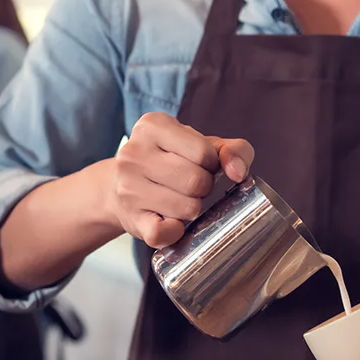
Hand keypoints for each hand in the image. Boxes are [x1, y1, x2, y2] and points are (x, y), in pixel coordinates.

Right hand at [109, 112, 253, 248]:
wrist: (122, 186)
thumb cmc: (171, 162)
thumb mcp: (203, 145)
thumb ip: (234, 150)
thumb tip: (238, 172)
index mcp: (152, 126)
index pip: (203, 152)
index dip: (212, 165)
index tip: (200, 166)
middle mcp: (133, 153)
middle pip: (196, 181)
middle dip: (204, 188)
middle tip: (192, 186)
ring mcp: (128, 187)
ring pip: (188, 208)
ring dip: (193, 209)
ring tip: (180, 200)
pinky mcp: (130, 218)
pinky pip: (163, 233)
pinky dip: (176, 232)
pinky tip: (172, 222)